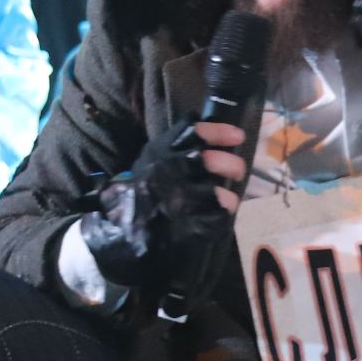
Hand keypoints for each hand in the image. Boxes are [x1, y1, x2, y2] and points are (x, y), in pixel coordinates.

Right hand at [77, 120, 247, 289]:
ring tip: (226, 198)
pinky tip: (216, 215)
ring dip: (227, 196)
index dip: (218, 131)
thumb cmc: (143, 187)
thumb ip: (178, 144)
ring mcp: (176, 203)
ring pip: (217, 194)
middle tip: (237, 170)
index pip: (194, 132)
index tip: (237, 135)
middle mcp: (168, 174)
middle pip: (209, 161)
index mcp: (161, 153)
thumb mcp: (153, 157)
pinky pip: (216, 220)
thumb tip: (215, 134)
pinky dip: (221, 217)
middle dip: (231, 164)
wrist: (124, 227)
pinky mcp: (185, 229)